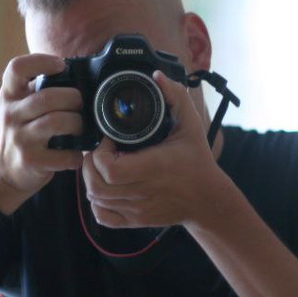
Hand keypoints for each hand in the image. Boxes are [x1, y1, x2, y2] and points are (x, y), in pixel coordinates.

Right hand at [0, 53, 83, 211]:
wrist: (4, 168)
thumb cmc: (21, 129)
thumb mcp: (20, 105)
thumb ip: (39, 89)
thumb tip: (77, 72)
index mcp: (10, 95)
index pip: (17, 68)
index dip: (41, 61)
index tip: (61, 65)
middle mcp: (11, 114)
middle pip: (47, 97)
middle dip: (73, 98)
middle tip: (80, 103)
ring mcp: (20, 138)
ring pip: (56, 122)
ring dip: (77, 124)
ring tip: (80, 127)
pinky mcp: (31, 160)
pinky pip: (63, 154)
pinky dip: (75, 154)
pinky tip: (75, 153)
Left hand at [82, 71, 228, 228]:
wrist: (207, 198)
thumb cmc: (197, 160)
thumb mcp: (190, 124)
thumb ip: (175, 96)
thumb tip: (157, 75)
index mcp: (153, 168)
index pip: (110, 169)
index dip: (99, 152)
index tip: (107, 138)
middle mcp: (143, 192)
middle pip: (96, 186)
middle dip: (90, 164)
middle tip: (99, 150)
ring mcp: (137, 209)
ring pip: (96, 200)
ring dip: (91, 180)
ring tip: (101, 165)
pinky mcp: (135, 221)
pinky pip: (103, 217)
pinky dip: (96, 202)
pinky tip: (105, 187)